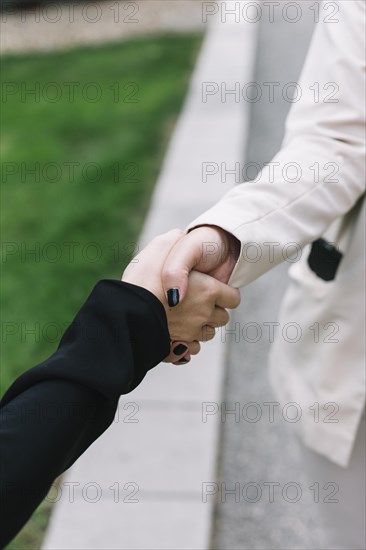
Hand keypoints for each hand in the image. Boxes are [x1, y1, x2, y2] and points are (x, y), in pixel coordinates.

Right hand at [122, 229, 239, 363]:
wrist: (124, 309)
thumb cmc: (143, 276)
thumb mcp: (161, 247)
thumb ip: (175, 241)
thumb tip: (180, 235)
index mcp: (208, 290)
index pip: (233, 298)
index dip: (224, 293)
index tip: (212, 289)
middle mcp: (204, 313)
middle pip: (221, 317)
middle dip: (212, 310)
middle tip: (195, 300)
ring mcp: (192, 332)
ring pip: (207, 333)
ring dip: (200, 326)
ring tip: (184, 316)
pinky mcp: (178, 347)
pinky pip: (192, 348)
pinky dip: (188, 342)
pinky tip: (177, 332)